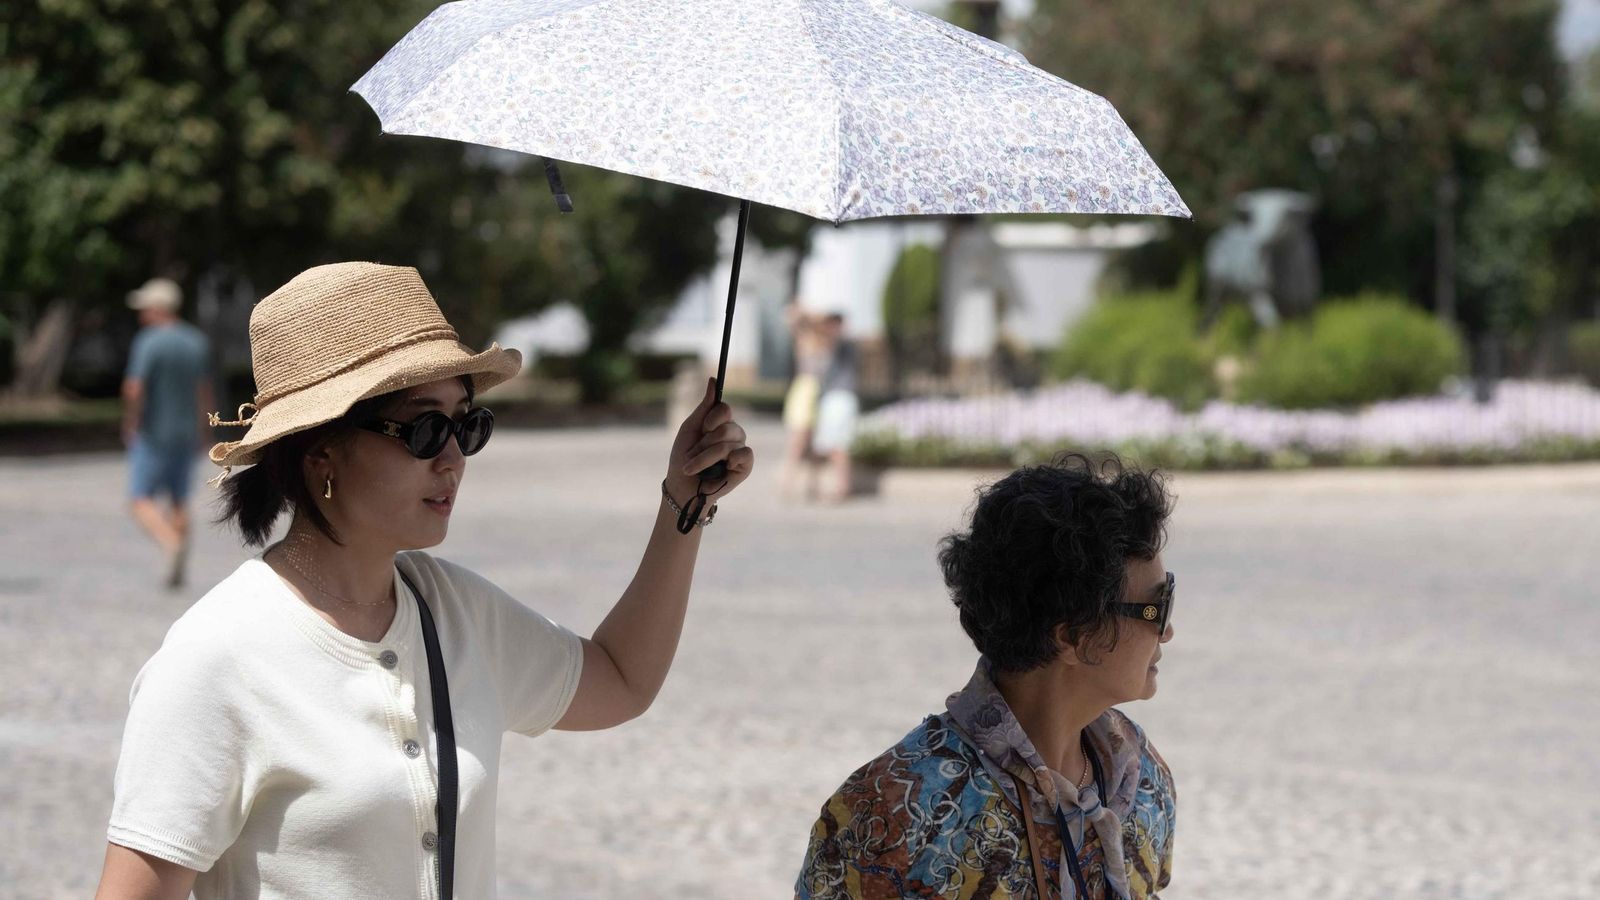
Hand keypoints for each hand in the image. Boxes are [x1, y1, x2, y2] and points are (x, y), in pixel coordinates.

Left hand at [664, 378, 752, 505]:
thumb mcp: (690, 429)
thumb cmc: (683, 458)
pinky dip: (731, 460)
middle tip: (693, 455)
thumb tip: (713, 379)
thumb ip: (704, 406)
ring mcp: (739, 450)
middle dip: (706, 443)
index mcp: (718, 424)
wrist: (681, 486)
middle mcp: (732, 434)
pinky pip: (745, 454)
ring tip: (695, 468)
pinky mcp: (745, 466)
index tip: (704, 428)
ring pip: (730, 443)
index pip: (725, 409)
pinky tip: (723, 469)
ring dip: (707, 457)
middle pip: (728, 427)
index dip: (714, 418)